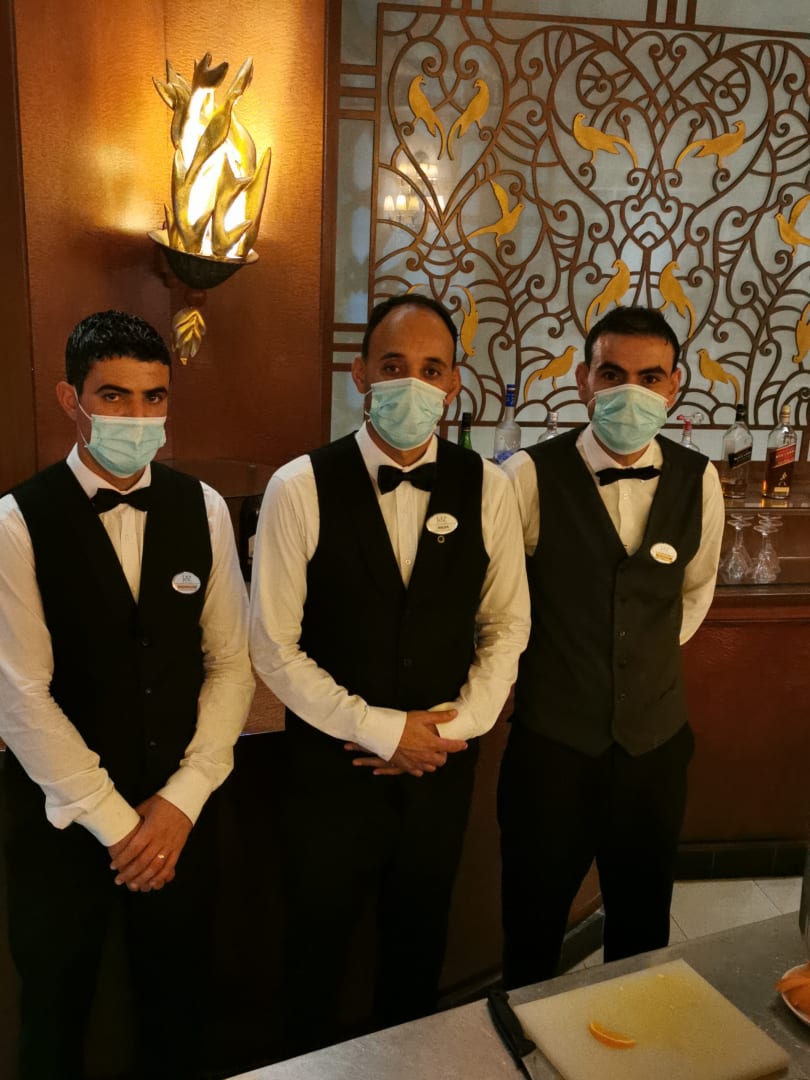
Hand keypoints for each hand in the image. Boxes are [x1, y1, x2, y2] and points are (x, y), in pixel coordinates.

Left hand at [108, 794, 192, 891]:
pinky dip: (161, 877)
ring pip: (156, 867)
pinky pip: (170, 866)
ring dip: (143, 878)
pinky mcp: (178, 848)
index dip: (123, 859)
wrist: (186, 799)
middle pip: (143, 861)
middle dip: (129, 873)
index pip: (134, 848)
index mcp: (151, 828)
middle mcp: (160, 839)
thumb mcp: (146, 807)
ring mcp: (170, 845)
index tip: (113, 866)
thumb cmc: (163, 802)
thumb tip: (120, 824)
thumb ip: (134, 818)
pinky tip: (152, 884)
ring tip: (132, 885)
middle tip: (118, 879)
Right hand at [345, 709, 465, 776]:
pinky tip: (418, 760)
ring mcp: (416, 763)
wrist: (384, 733)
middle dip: (443, 755)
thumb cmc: (403, 723)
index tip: (463, 744)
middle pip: (442, 761)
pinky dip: (421, 767)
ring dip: (432, 762)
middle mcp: (427, 756)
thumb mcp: (422, 716)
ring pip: (431, 768)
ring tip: (429, 753)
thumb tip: (455, 714)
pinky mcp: (406, 767)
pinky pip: (418, 772)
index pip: (452, 747)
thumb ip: (440, 717)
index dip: (460, 745)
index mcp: (433, 743)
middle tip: (440, 747)